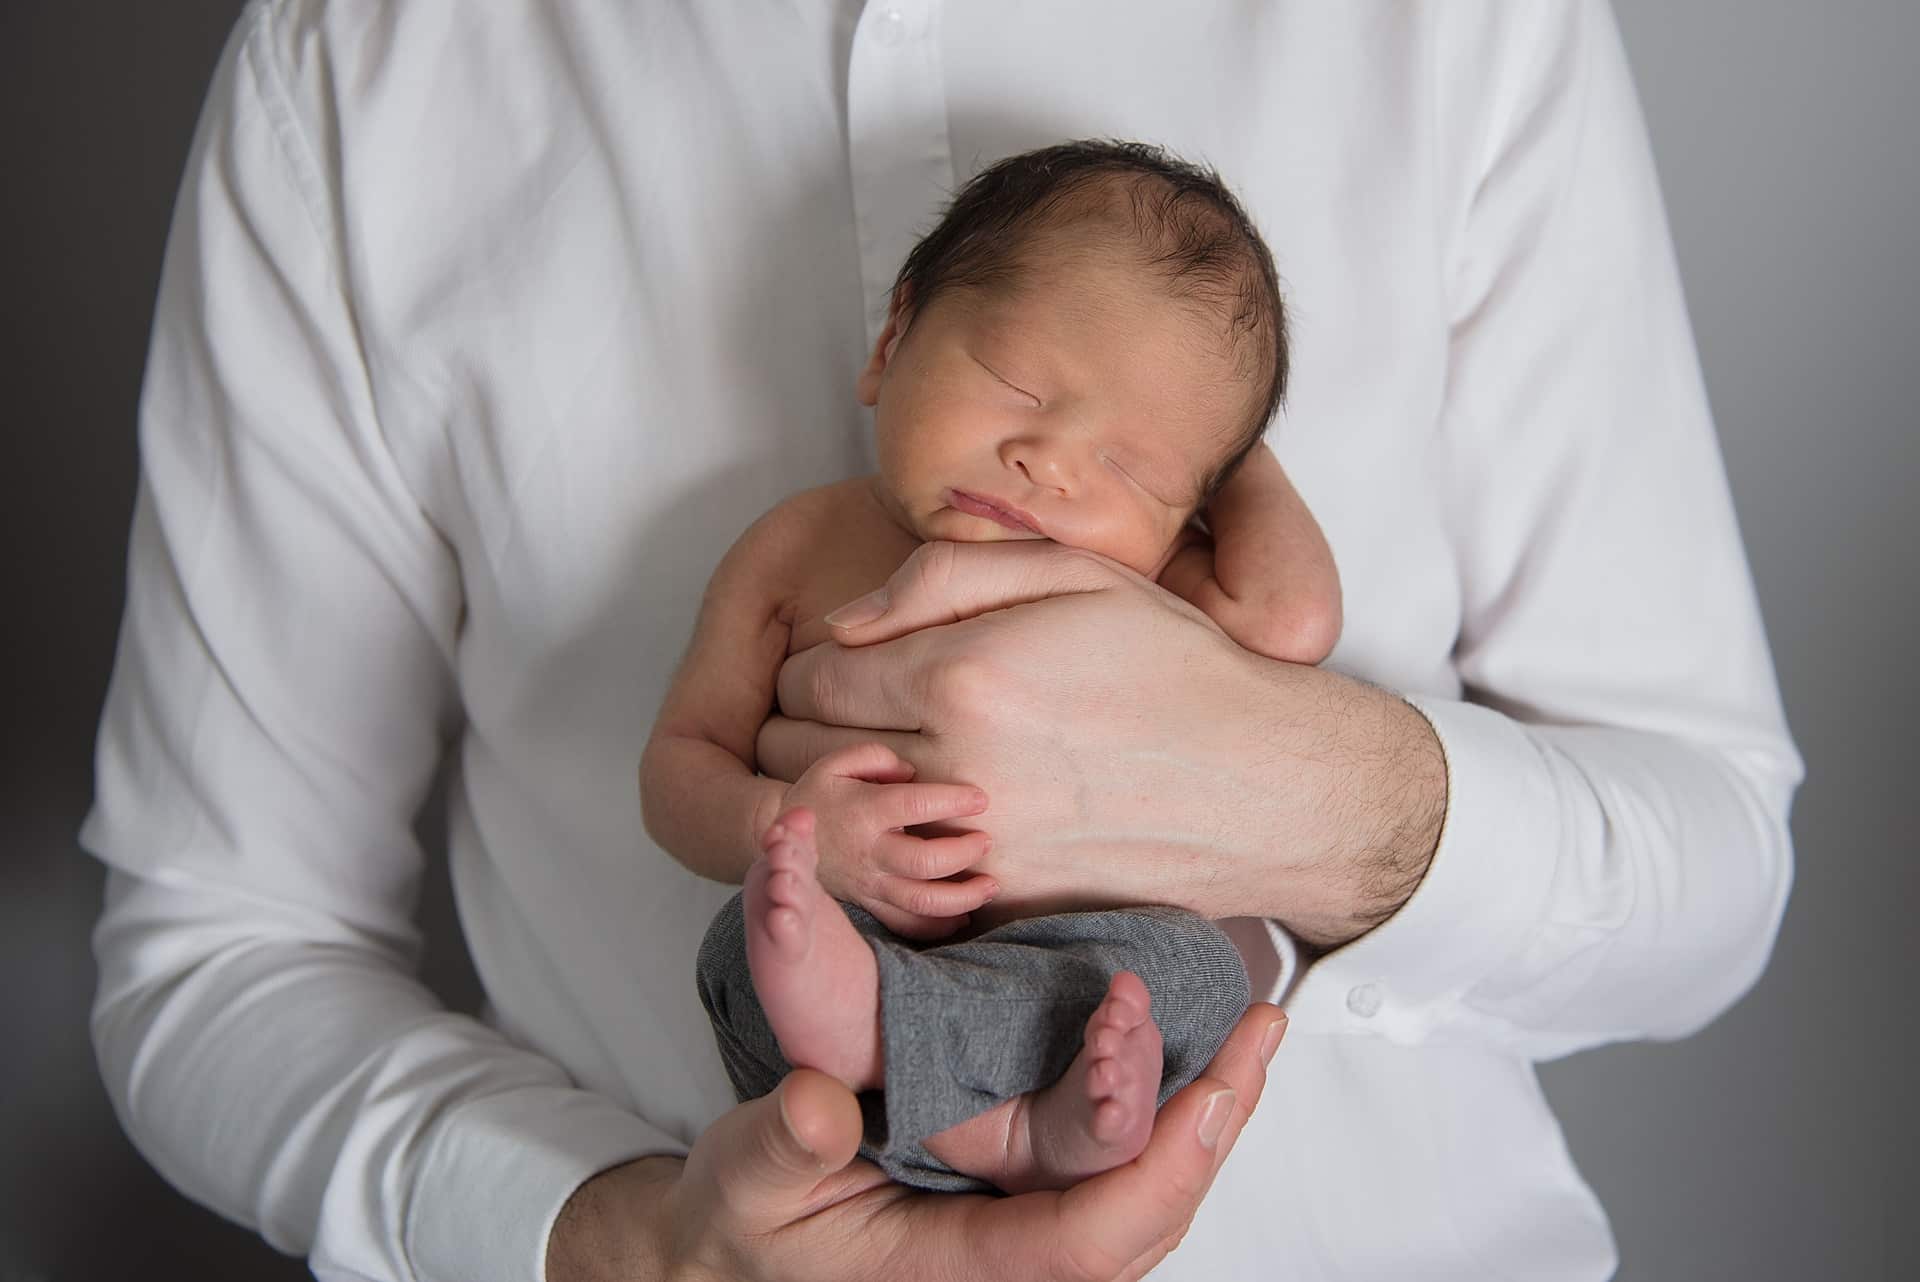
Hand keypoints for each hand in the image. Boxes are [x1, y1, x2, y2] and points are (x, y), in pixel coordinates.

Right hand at [547, 1003, 1287, 1281]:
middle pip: (1145, 1221)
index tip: (1212, 1096)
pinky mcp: (1024, 1215)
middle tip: (1264, 1033)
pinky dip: (1167, 1124)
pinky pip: (1116, 1184)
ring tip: (1254, 1034)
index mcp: (954, 1271)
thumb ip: (782, 1143)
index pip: (1086, 1244)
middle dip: (1214, 1130)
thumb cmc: (745, 1216)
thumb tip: (821, 1101)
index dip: (1160, 1172)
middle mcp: (1006, 1267)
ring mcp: (1021, 1245)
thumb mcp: (743, 1178)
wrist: (737, 1246)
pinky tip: (1198, 1065)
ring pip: (1144, 1204)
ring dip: (1205, 1122)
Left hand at [758, 540, 1444, 946]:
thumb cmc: (1172, 665)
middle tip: (845, 711)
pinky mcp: (1001, 898)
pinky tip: (927, 814)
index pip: (810, 679)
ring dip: (838, 791)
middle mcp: (958, 766)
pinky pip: (895, 875)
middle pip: (803, 755)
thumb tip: (841, 621)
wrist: (1261, 782)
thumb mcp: (1072, 574)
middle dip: (803, 728)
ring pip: (839, 822)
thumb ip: (941, 576)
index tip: (834, 665)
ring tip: (881, 760)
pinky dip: (892, 846)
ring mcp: (977, 844)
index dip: (807, 668)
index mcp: (964, 674)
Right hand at [780, 741, 996, 938]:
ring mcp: (869, 884)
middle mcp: (869, 851)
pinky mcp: (868, 905)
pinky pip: (906, 924)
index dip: (953, 801)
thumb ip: (876, 758)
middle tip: (987, 842)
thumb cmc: (817, 796)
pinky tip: (962, 916)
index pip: (917, 805)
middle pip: (925, 861)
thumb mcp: (836, 763)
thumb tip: (911, 772)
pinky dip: (938, 926)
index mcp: (864, 811)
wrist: (782, 841)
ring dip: (963, 898)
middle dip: (964, 853)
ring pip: (922, 901)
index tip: (981, 799)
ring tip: (990, 887)